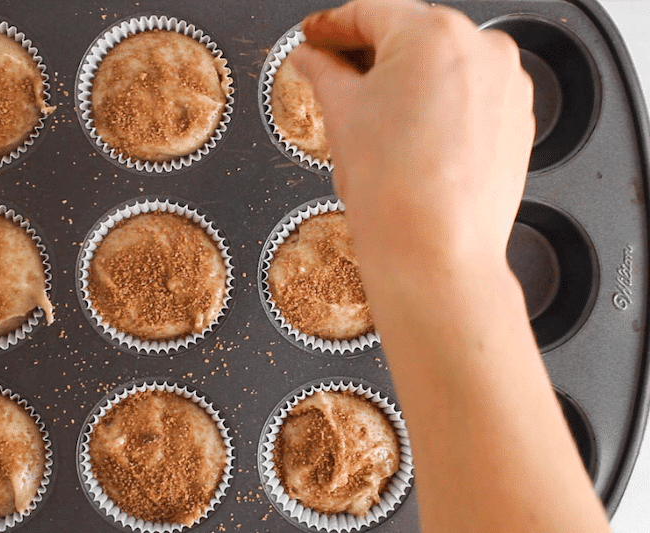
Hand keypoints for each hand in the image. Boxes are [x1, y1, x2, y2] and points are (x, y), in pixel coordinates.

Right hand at [289, 0, 534, 296]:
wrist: (436, 254)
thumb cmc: (395, 192)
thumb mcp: (342, 116)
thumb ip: (324, 72)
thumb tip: (312, 58)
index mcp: (432, 34)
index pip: (370, 12)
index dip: (332, 25)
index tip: (316, 36)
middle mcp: (481, 48)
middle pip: (411, 35)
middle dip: (370, 53)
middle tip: (334, 74)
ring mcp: (507, 85)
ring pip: (444, 67)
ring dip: (407, 80)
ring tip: (374, 116)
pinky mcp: (517, 120)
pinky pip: (470, 96)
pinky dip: (440, 106)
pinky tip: (412, 136)